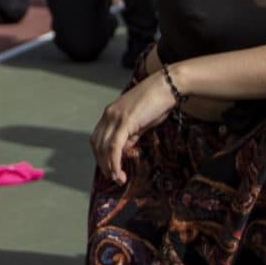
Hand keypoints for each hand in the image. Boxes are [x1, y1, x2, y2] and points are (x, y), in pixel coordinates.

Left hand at [90, 70, 175, 184]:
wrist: (168, 85)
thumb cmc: (158, 102)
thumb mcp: (141, 122)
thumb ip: (132, 134)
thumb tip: (126, 149)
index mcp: (110, 113)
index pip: (98, 138)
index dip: (101, 155)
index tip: (110, 168)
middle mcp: (109, 114)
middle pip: (97, 144)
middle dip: (103, 164)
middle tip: (114, 178)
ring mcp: (115, 117)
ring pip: (104, 147)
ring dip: (109, 166)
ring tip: (118, 178)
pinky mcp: (125, 120)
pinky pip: (114, 146)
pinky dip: (114, 161)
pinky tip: (119, 172)